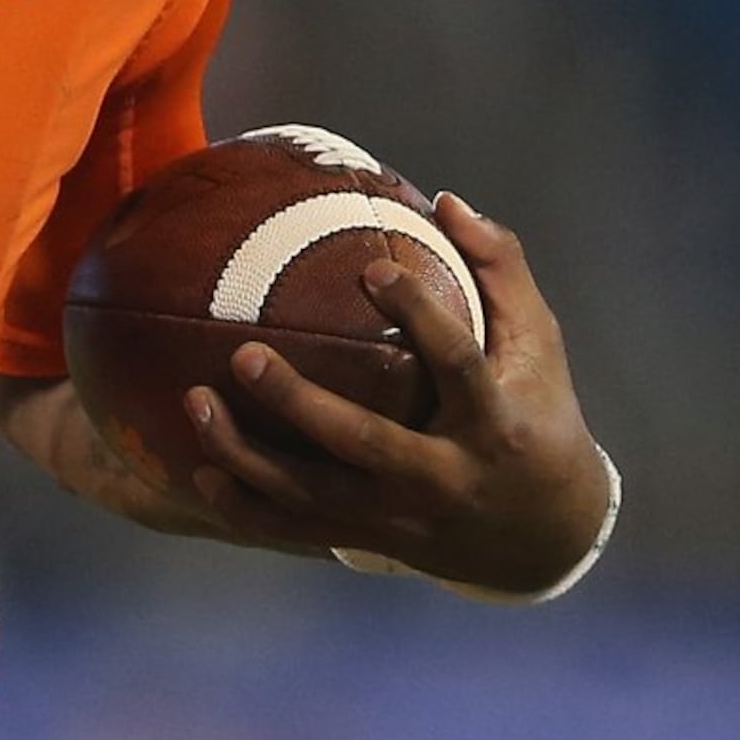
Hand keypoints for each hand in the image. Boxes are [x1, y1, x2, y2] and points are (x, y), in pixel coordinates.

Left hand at [180, 192, 615, 595]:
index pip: (457, 365)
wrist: (545, 536)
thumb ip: (499, 269)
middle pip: (363, 443)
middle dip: (299, 402)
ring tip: (194, 400)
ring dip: (249, 455)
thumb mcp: (537, 345)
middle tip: (244, 353)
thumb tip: (445, 200)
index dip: (419, 316)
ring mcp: (403, 517)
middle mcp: (444, 476)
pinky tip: (199, 471)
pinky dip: (246, 508)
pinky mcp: (373, 539)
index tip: (373, 268)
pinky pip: (298, 531)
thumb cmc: (537, 415)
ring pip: (315, 494)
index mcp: (492, 422)